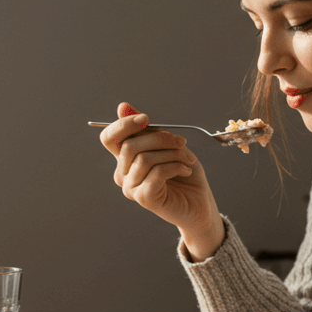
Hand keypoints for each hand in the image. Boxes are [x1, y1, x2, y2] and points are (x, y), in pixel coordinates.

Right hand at [99, 103, 223, 257]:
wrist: (200, 205)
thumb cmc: (185, 174)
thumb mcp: (169, 145)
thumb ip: (146, 130)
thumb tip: (123, 106)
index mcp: (127, 159)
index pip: (110, 138)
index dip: (123, 124)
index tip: (145, 119)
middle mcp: (124, 174)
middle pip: (130, 145)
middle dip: (161, 138)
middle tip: (182, 142)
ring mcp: (131, 188)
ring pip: (144, 158)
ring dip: (173, 154)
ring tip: (188, 160)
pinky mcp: (143, 198)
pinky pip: (156, 172)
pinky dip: (176, 166)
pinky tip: (186, 170)